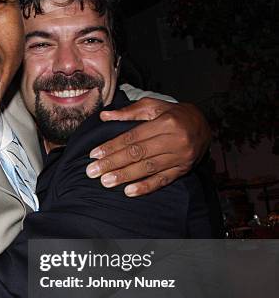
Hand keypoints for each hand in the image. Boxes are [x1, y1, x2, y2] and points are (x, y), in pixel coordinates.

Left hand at [85, 98, 210, 196]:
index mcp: (166, 123)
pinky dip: (145, 187)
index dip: (112, 146)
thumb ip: (129, 112)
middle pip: (138, 153)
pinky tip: (129, 192)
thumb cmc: (173, 114)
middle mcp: (174, 140)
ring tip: (106, 182)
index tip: (94, 154)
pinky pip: (162, 180)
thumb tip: (104, 116)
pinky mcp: (183, 170)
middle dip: (113, 163)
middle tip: (93, 171)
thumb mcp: (153, 106)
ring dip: (125, 176)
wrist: (204, 125)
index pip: (133, 137)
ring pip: (148, 168)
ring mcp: (180, 157)